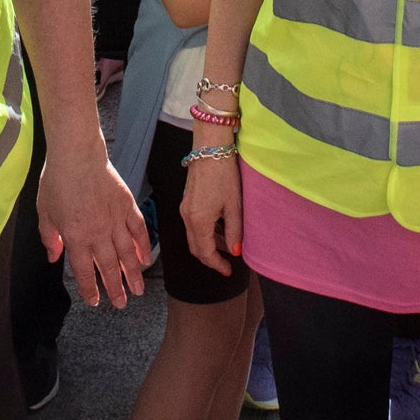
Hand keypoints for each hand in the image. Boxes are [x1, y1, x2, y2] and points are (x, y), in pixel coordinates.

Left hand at [34, 143, 149, 307]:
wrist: (77, 153)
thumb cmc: (57, 180)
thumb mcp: (44, 212)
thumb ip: (50, 237)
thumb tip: (54, 256)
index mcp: (75, 236)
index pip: (84, 271)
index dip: (90, 289)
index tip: (95, 301)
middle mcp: (97, 233)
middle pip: (108, 267)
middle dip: (115, 288)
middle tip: (121, 303)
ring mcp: (115, 220)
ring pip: (127, 254)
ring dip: (132, 274)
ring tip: (138, 291)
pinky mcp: (127, 205)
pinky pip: (138, 230)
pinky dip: (143, 246)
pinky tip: (145, 259)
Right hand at [176, 140, 244, 276]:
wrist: (210, 148)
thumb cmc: (224, 174)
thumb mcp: (234, 205)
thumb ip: (234, 231)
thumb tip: (235, 251)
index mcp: (198, 221)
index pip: (205, 253)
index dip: (217, 265)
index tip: (228, 271)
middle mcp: (187, 217)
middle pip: (196, 248)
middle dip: (211, 258)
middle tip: (227, 263)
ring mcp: (184, 208)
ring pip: (194, 236)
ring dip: (209, 245)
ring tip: (228, 245)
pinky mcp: (187, 201)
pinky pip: (193, 225)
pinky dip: (205, 233)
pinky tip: (220, 229)